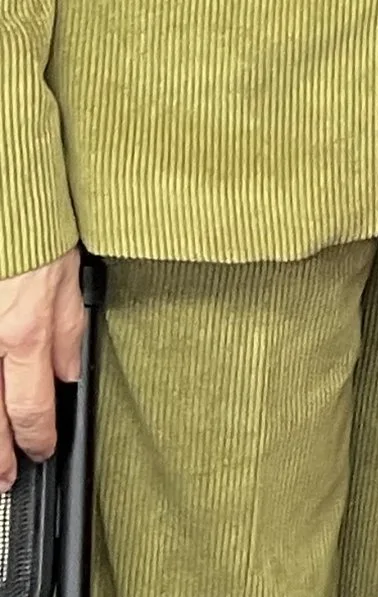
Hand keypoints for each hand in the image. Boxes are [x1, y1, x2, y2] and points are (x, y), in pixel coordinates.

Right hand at [0, 250, 85, 486]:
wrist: (6, 202)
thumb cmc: (35, 233)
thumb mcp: (68, 280)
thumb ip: (68, 331)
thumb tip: (69, 372)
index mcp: (25, 333)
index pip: (32, 407)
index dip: (38, 437)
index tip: (42, 450)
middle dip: (0, 456)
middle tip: (6, 478)